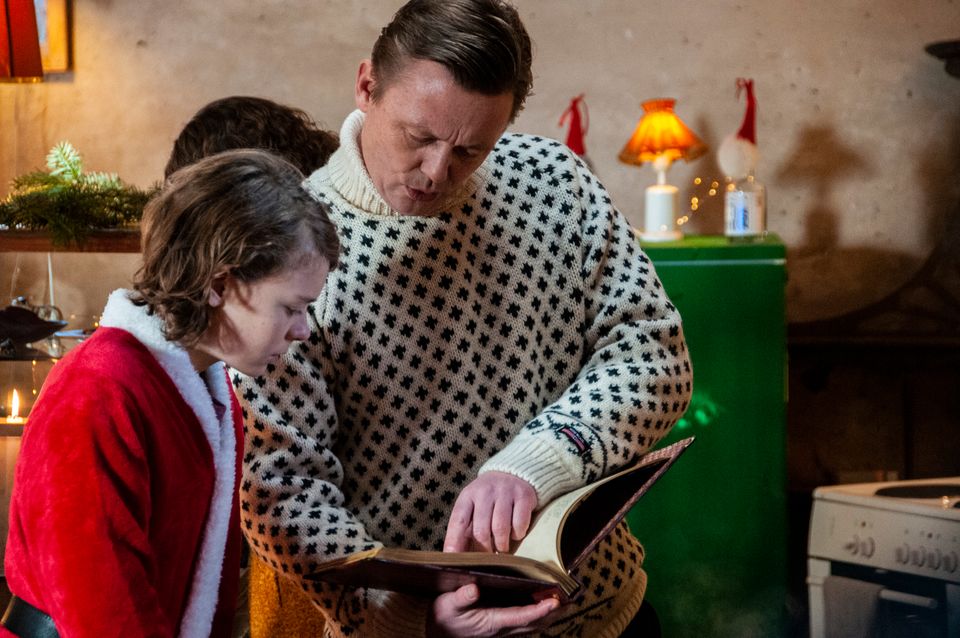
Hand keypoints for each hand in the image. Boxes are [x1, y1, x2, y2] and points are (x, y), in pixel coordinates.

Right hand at [428, 584, 558, 636]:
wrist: (435, 633)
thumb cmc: (442, 618)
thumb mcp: (447, 605)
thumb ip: (460, 598)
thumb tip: (473, 589)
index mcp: (492, 621)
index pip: (523, 617)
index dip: (540, 610)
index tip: (555, 600)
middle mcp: (502, 628)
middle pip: (535, 623)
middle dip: (554, 612)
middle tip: (572, 599)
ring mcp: (503, 629)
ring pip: (533, 624)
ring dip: (549, 614)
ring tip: (565, 601)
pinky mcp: (501, 626)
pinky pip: (526, 622)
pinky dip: (539, 614)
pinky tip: (545, 604)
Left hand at [444, 471, 537, 553]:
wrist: (513, 472)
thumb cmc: (489, 498)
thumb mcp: (473, 507)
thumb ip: (464, 530)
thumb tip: (455, 557)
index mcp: (468, 496)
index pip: (458, 521)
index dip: (454, 542)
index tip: (454, 559)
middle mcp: (485, 492)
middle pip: (481, 530)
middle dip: (484, 550)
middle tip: (488, 557)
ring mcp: (505, 492)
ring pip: (500, 529)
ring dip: (501, 545)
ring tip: (502, 548)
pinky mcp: (523, 496)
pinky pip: (519, 524)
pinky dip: (517, 534)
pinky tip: (515, 533)